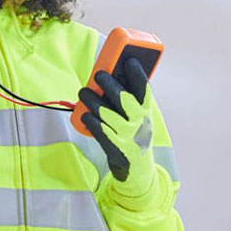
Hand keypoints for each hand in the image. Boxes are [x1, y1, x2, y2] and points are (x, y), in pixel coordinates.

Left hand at [77, 57, 155, 191]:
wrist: (138, 170)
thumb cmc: (134, 135)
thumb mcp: (139, 117)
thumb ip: (129, 99)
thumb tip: (111, 74)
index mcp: (147, 112)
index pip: (145, 90)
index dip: (137, 74)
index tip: (128, 60)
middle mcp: (140, 123)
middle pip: (124, 99)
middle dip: (110, 84)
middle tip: (98, 74)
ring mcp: (128, 137)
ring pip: (107, 113)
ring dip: (93, 100)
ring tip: (83, 92)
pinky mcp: (115, 148)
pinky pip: (99, 130)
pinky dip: (90, 120)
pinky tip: (84, 114)